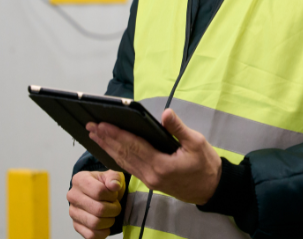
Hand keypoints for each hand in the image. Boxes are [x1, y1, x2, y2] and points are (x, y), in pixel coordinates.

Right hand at [67, 170, 125, 238]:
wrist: (101, 193)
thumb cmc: (106, 184)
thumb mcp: (113, 175)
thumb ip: (114, 178)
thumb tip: (114, 185)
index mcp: (80, 179)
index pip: (99, 191)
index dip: (112, 195)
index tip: (114, 195)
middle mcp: (73, 196)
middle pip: (98, 209)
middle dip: (113, 209)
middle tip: (116, 206)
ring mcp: (73, 212)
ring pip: (95, 223)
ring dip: (109, 221)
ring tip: (111, 214)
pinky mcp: (76, 225)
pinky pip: (90, 235)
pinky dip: (103, 232)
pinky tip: (106, 225)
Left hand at [87, 108, 221, 204]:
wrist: (211, 189)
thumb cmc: (205, 164)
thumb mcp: (197, 143)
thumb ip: (178, 128)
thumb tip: (165, 113)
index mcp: (161, 165)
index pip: (134, 146)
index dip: (117, 134)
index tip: (103, 124)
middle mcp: (150, 174)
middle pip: (124, 154)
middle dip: (106, 139)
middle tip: (91, 126)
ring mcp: (149, 180)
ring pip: (124, 162)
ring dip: (108, 148)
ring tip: (95, 136)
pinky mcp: (150, 182)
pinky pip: (129, 167)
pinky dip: (117, 157)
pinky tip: (110, 150)